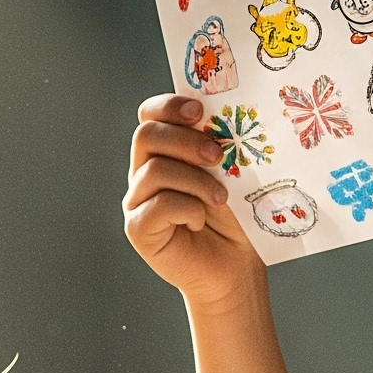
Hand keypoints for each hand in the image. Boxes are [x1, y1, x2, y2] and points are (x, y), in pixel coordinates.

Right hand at [123, 92, 263, 309]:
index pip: (150, 114)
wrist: (235, 266)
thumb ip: (217, 143)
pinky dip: (187, 209)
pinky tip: (200, 222)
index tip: (200, 112)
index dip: (170, 106)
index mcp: (165, 151)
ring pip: (154, 170)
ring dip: (195, 181)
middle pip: (147, 135)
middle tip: (217, 157)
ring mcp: (137, 200)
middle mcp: (144, 171)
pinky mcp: (138, 228)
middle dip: (186, 141)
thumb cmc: (235, 218)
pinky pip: (157, 204)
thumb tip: (220, 116)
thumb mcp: (230, 172)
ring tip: (220, 199)